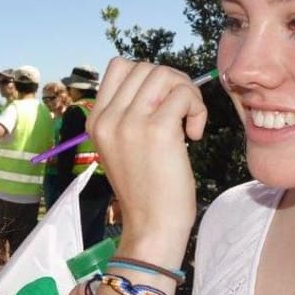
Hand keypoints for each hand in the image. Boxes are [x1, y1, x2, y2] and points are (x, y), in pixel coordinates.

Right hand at [88, 58, 206, 265]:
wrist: (153, 227)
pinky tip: (194, 135)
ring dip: (187, 93)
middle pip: (146, 67)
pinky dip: (198, 109)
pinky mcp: (156, 130)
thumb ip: (130, 114)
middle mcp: (108, 118)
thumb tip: (161, 81)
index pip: (119, 66)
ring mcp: (129, 123)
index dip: (149, 77)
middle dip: (173, 83)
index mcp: (96, 121)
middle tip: (183, 113)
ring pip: (166, 75)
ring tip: (189, 122)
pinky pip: (184, 95)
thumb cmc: (147, 190)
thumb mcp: (123, 147)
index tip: (162, 103)